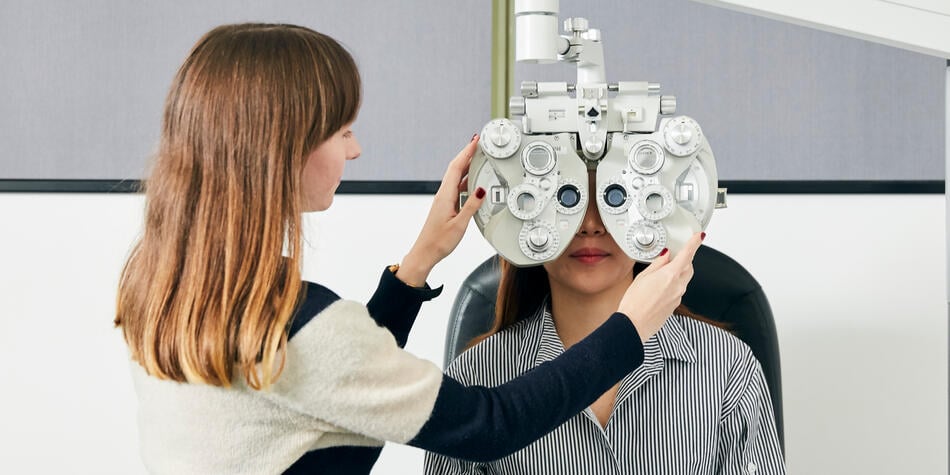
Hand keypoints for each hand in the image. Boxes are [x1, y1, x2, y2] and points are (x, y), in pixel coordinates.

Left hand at [396, 135, 486, 286]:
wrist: (425, 252)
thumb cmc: (439, 241)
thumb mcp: (460, 224)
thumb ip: (472, 205)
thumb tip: (481, 189)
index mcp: (446, 195)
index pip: (457, 167)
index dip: (466, 152)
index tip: (475, 140)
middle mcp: (443, 194)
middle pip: (456, 168)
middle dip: (467, 154)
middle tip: (478, 144)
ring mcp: (444, 199)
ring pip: (456, 177)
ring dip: (467, 166)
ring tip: (479, 158)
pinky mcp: (446, 206)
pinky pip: (457, 187)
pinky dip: (466, 179)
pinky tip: (473, 182)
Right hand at [617, 232, 704, 342]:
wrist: (634, 324)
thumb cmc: (635, 303)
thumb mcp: (642, 277)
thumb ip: (657, 264)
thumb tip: (665, 256)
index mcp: (670, 275)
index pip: (687, 254)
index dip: (694, 243)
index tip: (699, 236)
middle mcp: (678, 286)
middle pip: (689, 267)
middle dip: (684, 260)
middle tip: (672, 257)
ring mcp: (678, 297)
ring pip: (684, 279)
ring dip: (677, 273)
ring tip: (659, 275)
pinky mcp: (675, 305)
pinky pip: (678, 290)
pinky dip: (672, 285)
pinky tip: (658, 289)